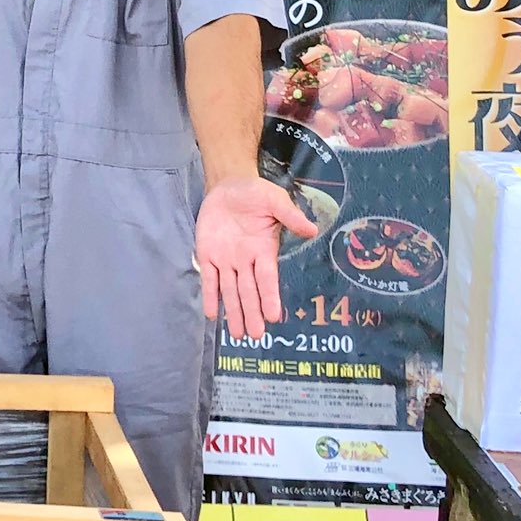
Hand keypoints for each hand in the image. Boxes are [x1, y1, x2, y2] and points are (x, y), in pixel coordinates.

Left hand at [196, 176, 316, 342]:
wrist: (228, 184)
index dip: (269, 297)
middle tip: (254, 336)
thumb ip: (290, 215)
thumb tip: (312, 229)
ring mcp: (226, 260)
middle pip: (248, 291)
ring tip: (237, 335)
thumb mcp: (275, 200)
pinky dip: (210, 295)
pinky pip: (208, 278)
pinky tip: (211, 314)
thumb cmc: (256, 193)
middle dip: (251, 313)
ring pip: (230, 291)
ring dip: (233, 312)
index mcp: (264, 250)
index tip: (273, 317)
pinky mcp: (208, 254)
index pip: (267, 278)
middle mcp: (246, 261)